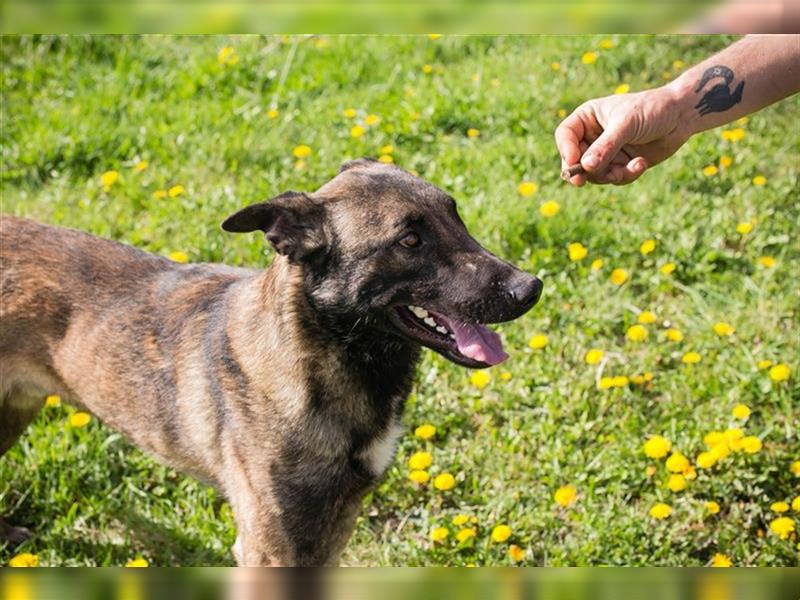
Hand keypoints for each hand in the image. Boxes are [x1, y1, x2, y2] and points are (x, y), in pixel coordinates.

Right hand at [555, 86, 690, 185]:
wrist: (682, 116)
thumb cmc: (652, 109)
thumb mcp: (626, 124)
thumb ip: (606, 146)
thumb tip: (585, 167)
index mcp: (588, 117)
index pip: (566, 135)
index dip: (566, 150)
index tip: (574, 163)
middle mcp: (593, 136)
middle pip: (574, 159)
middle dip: (582, 171)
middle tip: (581, 182)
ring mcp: (606, 152)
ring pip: (594, 174)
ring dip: (609, 175)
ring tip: (627, 168)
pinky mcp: (620, 164)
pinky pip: (614, 178)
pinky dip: (626, 175)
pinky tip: (640, 164)